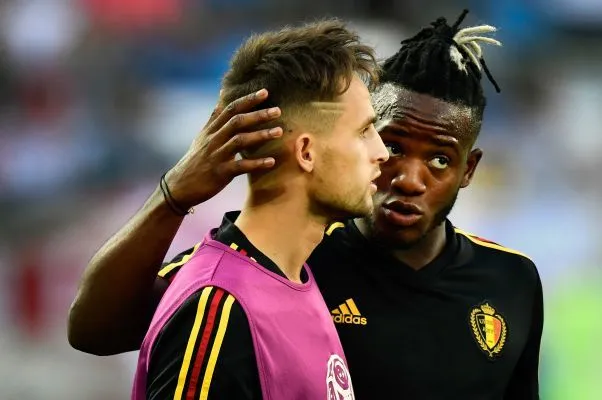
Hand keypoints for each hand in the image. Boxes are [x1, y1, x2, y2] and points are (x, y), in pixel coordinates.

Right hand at [165, 89, 281, 208]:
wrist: (180, 186)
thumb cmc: (196, 160)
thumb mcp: (203, 136)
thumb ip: (215, 116)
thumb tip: (222, 94)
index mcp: (212, 130)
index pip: (230, 109)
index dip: (247, 100)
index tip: (265, 92)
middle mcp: (214, 140)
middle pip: (237, 122)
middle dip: (258, 115)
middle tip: (277, 110)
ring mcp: (217, 156)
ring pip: (240, 141)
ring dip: (260, 135)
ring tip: (279, 132)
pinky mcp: (220, 173)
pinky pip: (240, 166)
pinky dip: (256, 163)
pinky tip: (271, 161)